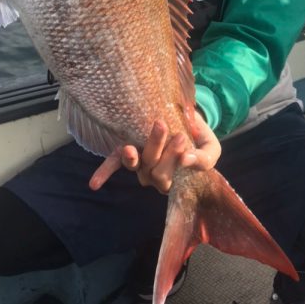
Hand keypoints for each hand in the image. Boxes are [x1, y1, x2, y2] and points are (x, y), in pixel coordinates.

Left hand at [89, 111, 220, 193]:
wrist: (187, 120)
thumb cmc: (199, 139)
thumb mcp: (210, 148)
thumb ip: (203, 159)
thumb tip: (186, 161)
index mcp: (174, 179)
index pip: (169, 179)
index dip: (173, 159)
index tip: (183, 138)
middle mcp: (154, 175)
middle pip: (153, 171)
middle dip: (162, 149)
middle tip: (173, 129)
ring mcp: (140, 163)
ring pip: (137, 163)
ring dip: (138, 154)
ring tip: (139, 142)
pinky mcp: (127, 150)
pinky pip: (114, 163)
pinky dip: (104, 173)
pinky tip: (94, 184)